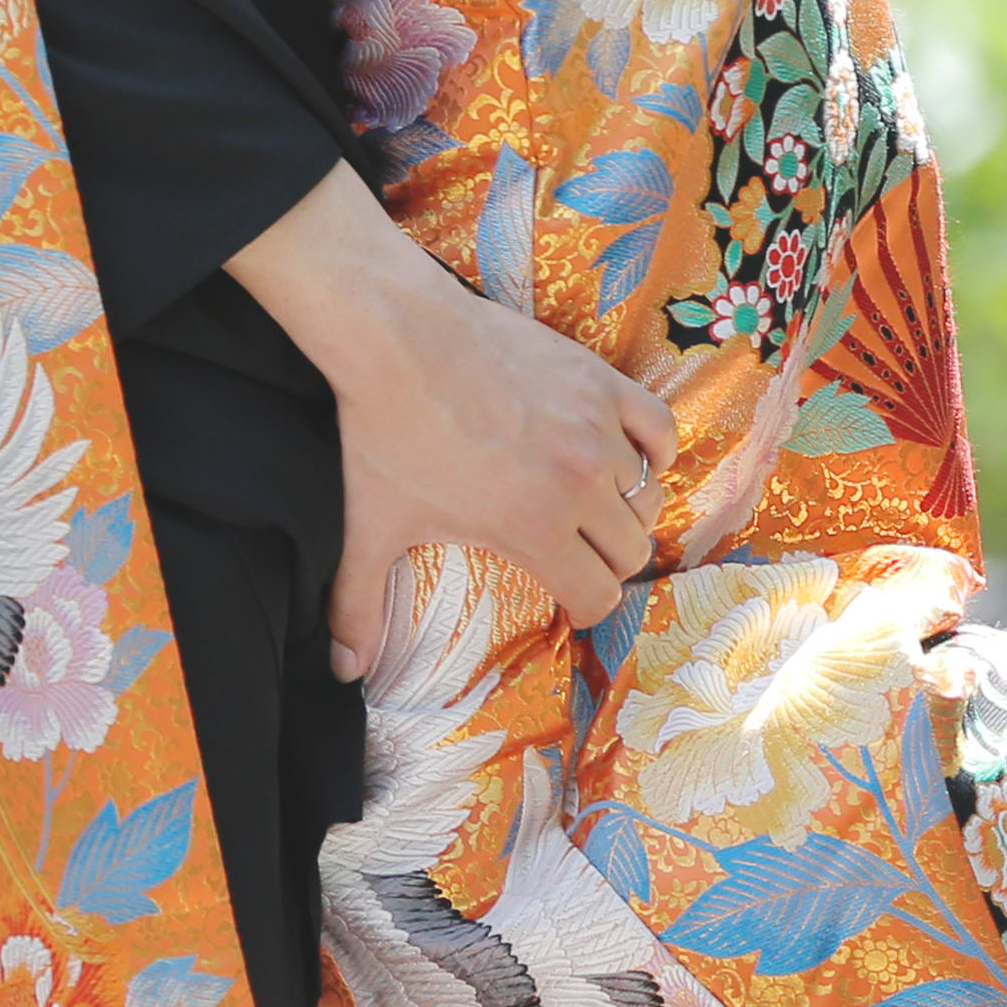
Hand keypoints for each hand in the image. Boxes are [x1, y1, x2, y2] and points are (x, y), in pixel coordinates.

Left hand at [222, 167, 675, 665]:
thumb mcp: (369, 526)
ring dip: (622, 505)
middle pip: (631, 550)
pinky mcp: (600, 381)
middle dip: (603, 558)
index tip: (565, 594)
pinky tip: (620, 453)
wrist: (393, 333)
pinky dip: (650, 448)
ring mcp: (595, 428)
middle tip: (571, 546)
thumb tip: (346, 673)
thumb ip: (359, 606)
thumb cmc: (382, 430)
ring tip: (585, 500)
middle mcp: (577, 483)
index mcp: (532, 528)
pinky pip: (660, 431)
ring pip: (645, 495)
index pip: (599, 596)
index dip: (581, 604)